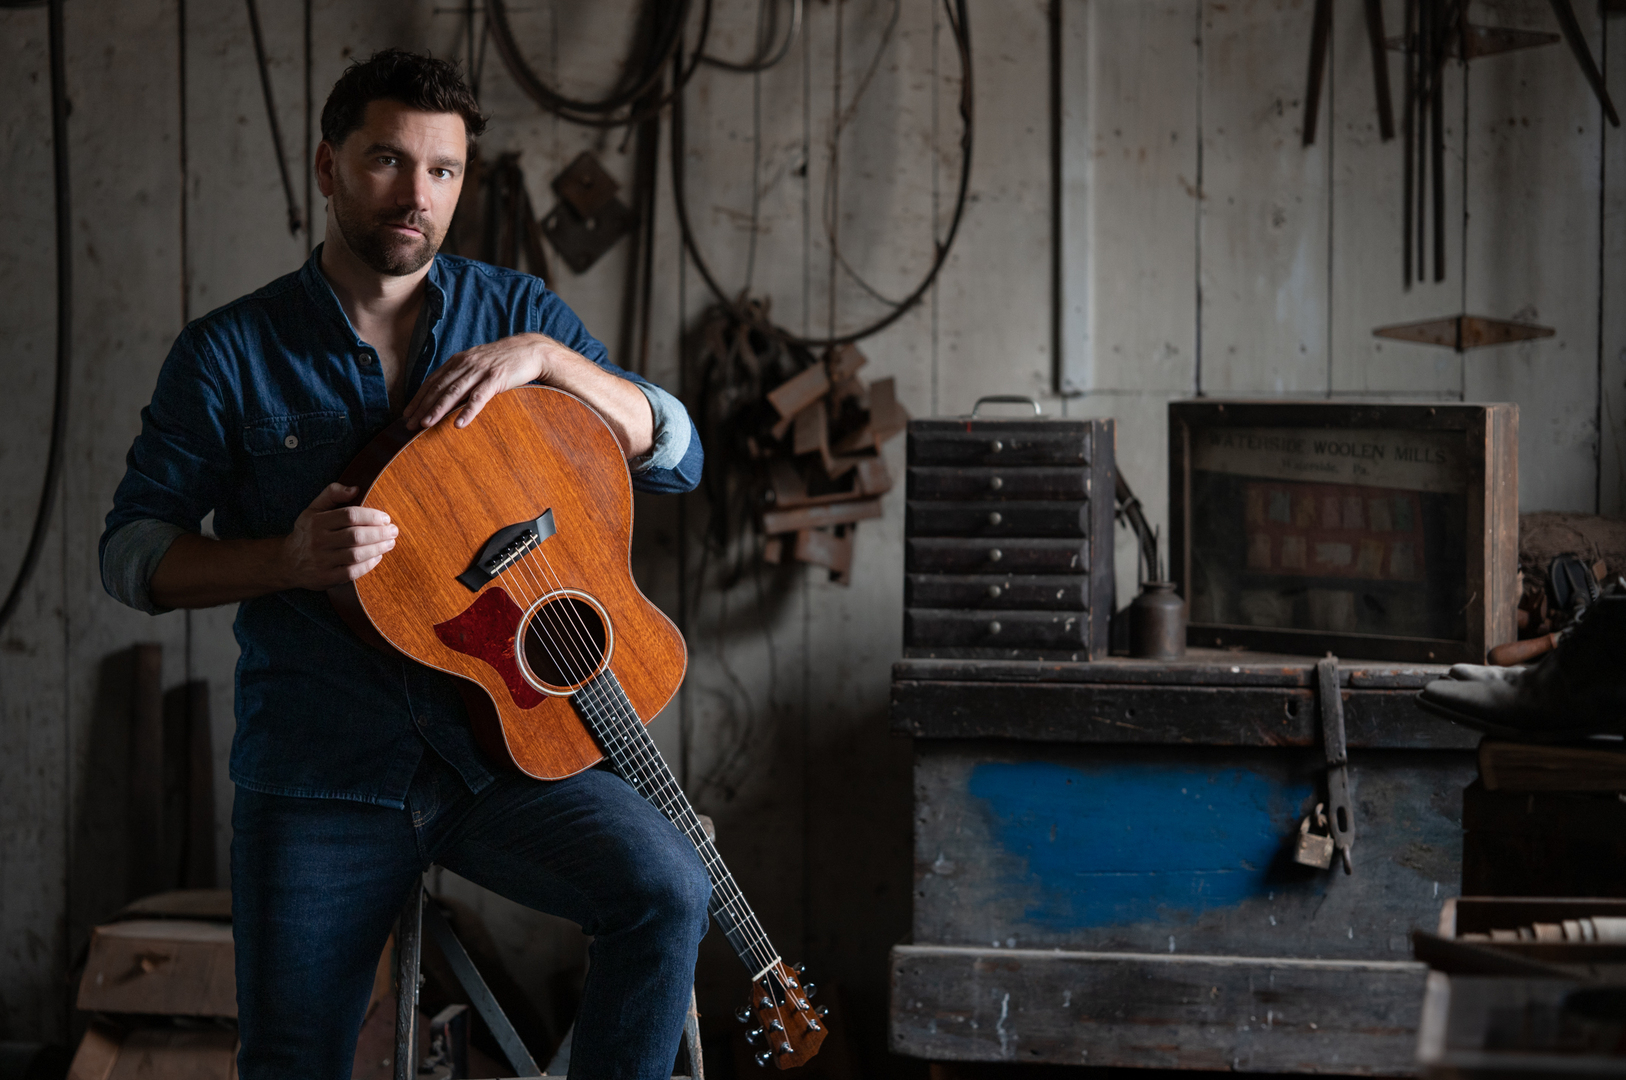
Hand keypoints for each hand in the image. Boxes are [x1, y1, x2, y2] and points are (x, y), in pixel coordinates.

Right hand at [280, 482, 397, 588]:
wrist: (288, 562)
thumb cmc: (308, 532)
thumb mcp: (314, 508)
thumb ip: (332, 494)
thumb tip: (355, 488)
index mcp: (316, 522)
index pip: (349, 515)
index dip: (371, 516)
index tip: (385, 518)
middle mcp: (318, 541)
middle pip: (355, 536)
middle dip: (379, 533)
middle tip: (393, 531)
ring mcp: (322, 561)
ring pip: (356, 554)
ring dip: (378, 548)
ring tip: (390, 543)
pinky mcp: (326, 578)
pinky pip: (352, 572)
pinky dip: (369, 564)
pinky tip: (378, 557)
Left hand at [403, 333, 554, 429]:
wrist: (530, 350)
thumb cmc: (504, 360)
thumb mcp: (478, 362)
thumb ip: (463, 374)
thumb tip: (447, 392)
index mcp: (459, 361)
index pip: (432, 381)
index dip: (418, 397)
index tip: (407, 413)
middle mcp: (465, 364)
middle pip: (438, 388)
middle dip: (422, 407)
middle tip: (409, 424)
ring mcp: (480, 371)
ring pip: (454, 392)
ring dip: (438, 409)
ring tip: (426, 424)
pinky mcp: (495, 379)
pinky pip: (478, 397)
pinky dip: (467, 411)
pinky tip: (459, 424)